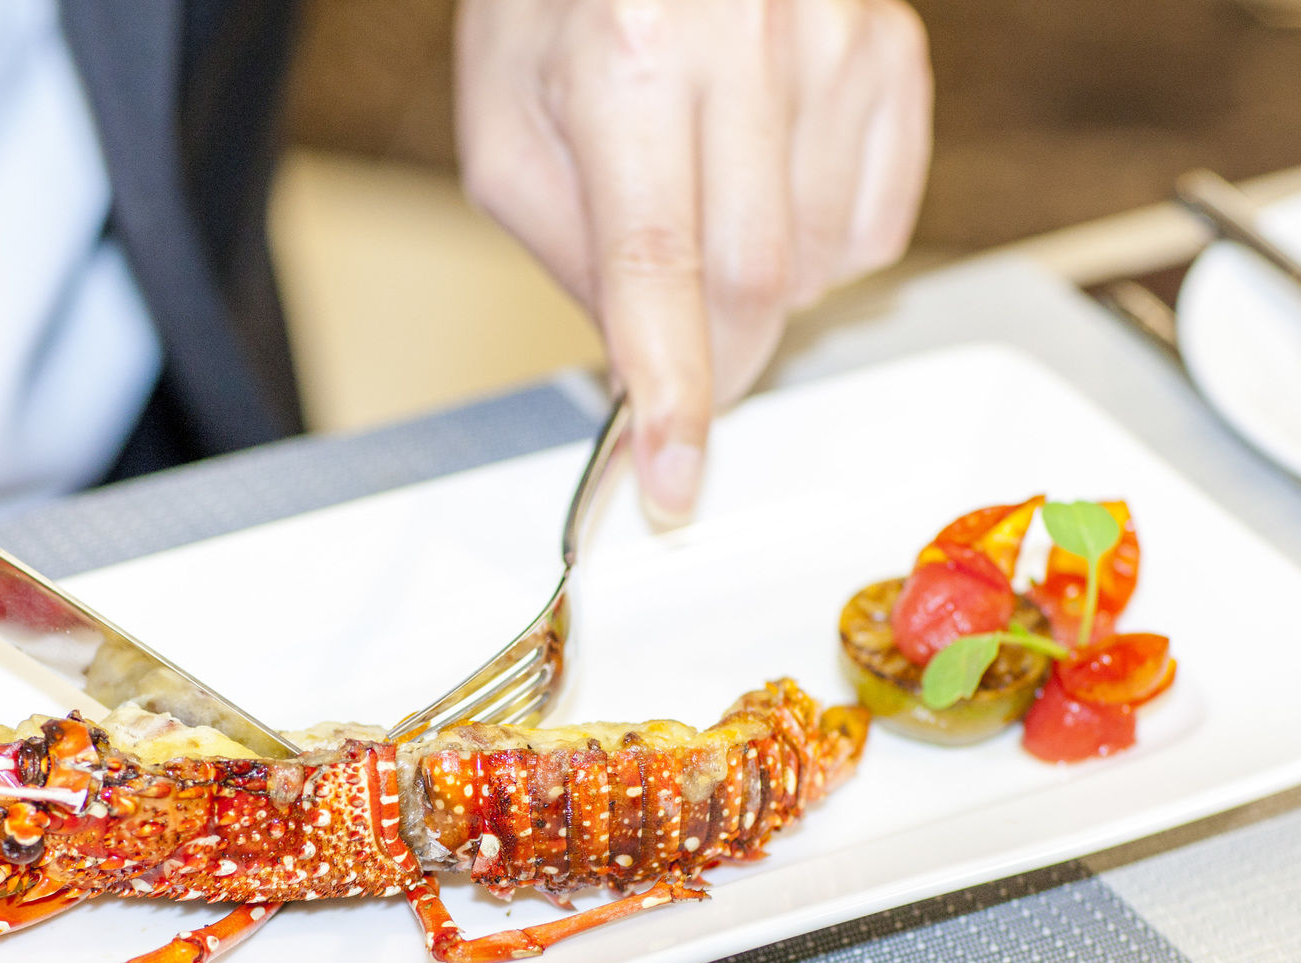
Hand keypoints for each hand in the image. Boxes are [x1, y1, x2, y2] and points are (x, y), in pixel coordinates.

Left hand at [456, 0, 930, 524]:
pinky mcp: (891, 47)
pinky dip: (823, 247)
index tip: (673, 480)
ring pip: (823, 261)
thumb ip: (569, 255)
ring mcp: (835, 39)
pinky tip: (767, 185)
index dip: (671, 392)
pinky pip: (880, 222)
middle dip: (717, 363)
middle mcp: (744, 41)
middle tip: (679, 371)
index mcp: (624, 58)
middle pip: (758, 281)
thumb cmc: (555, 3)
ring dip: (761, 292)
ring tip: (702, 207)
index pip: (657, 268)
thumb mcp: (506, 130)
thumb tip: (642, 370)